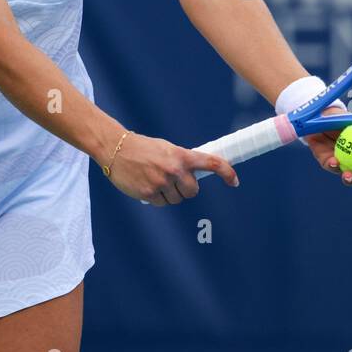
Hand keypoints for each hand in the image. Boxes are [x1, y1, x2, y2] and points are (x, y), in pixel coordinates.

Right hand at [103, 132, 239, 206]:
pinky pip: (162, 203)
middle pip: (193, 191)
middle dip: (185, 189)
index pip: (212, 163)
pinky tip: (146, 185)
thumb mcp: (167, 149)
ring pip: (177, 199)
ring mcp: (162, 183)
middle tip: (173, 180)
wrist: (116, 148)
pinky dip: (156, 198)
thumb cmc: (144, 148)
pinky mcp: (149, 194)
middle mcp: (174, 170)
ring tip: (154, 179)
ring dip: (169, 194)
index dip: (227, 173)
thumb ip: (182, 161)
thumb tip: (197, 175)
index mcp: (182, 155)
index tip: (235, 181)